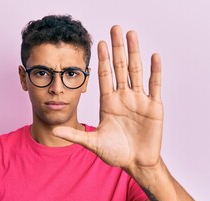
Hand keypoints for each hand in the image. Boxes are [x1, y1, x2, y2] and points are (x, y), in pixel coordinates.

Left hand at [53, 26, 163, 173]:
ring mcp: (139, 100)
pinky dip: (155, 71)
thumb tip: (54, 130)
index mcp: (108, 103)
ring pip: (136, 71)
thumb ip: (75, 135)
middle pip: (120, 68)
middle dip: (117, 48)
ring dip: (134, 53)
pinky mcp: (154, 106)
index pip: (104, 76)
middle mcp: (123, 97)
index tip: (99, 43)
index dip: (102, 60)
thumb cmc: (116, 154)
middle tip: (115, 28)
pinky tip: (153, 56)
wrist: (137, 163)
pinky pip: (154, 85)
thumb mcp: (93, 143)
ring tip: (131, 34)